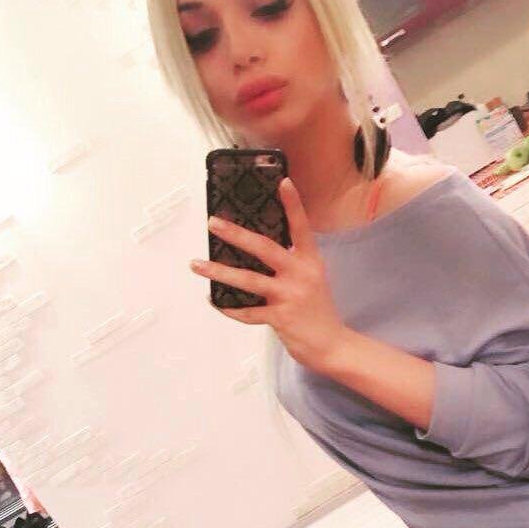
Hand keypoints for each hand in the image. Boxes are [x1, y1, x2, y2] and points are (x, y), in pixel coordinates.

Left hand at [190, 178, 348, 374]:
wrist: (332, 345)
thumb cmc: (318, 311)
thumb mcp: (312, 279)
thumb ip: (291, 264)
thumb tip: (257, 250)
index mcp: (310, 261)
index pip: (301, 228)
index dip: (293, 204)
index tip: (283, 181)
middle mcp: (301, 274)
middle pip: (264, 248)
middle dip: (236, 234)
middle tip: (213, 223)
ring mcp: (290, 296)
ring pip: (248, 279)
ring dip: (219, 271)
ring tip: (196, 264)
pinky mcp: (281, 318)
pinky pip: (247, 312)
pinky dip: (228, 307)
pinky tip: (215, 300)